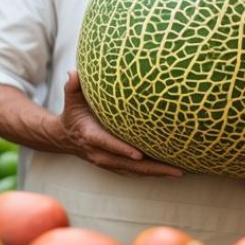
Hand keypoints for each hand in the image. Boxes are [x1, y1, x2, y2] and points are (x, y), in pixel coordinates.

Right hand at [60, 71, 183, 176]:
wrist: (65, 138)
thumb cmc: (73, 113)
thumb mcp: (71, 98)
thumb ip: (72, 85)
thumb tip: (73, 72)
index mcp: (91, 136)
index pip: (107, 143)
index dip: (121, 149)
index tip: (138, 155)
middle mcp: (100, 154)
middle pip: (128, 165)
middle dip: (152, 168)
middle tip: (176, 169)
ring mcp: (108, 162)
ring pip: (134, 171)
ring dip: (156, 173)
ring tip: (179, 172)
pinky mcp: (115, 165)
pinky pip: (135, 172)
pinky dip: (152, 173)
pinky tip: (170, 171)